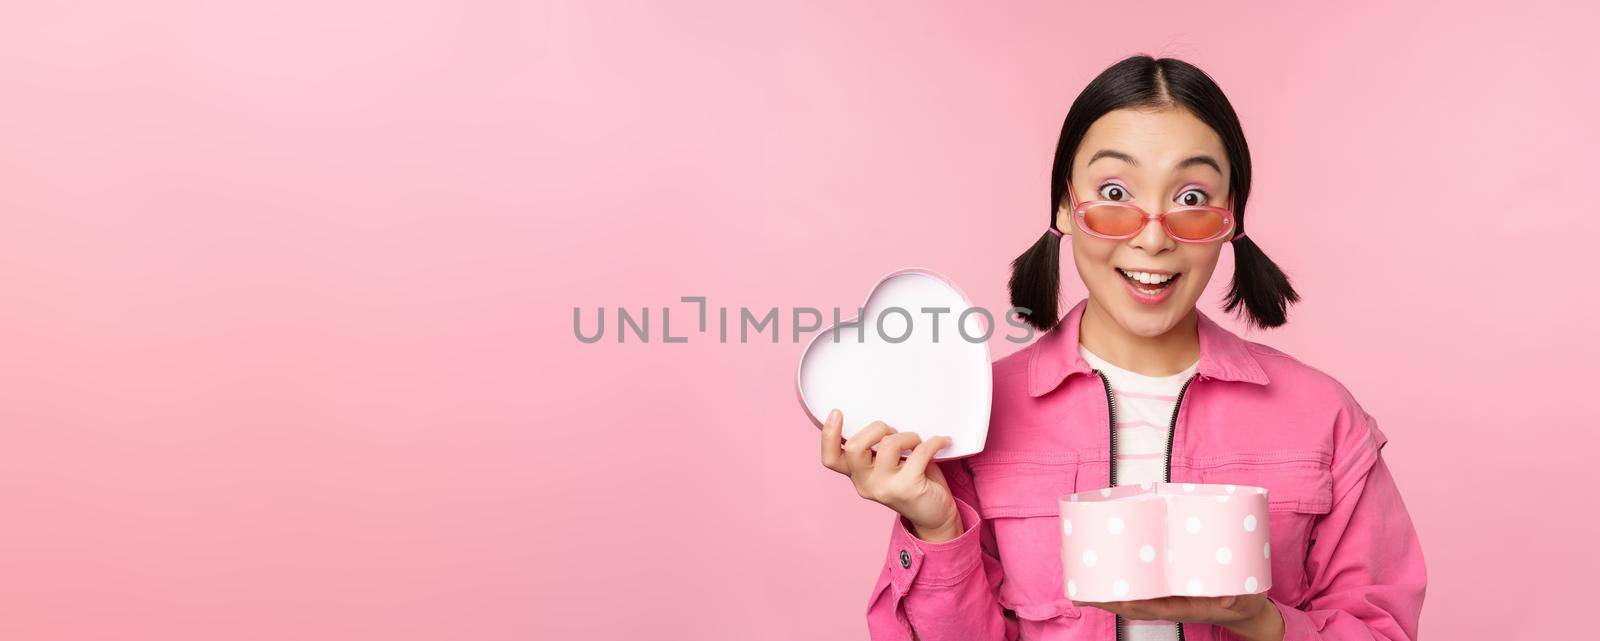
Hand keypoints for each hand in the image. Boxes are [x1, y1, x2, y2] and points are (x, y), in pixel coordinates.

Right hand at [818, 409, 960, 540]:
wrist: (936, 516)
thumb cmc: (912, 483)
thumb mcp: (888, 468)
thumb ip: (878, 451)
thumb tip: (886, 422)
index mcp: (858, 476)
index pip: (831, 459)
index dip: (828, 435)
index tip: (837, 413)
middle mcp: (866, 484)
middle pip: (855, 447)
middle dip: (877, 428)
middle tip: (895, 432)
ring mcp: (885, 488)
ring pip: (889, 444)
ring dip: (908, 436)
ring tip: (918, 442)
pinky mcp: (908, 488)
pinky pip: (920, 452)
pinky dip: (934, 442)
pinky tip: (943, 442)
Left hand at [1071, 593, 1283, 640]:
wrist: (1248, 610)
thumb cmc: (1244, 605)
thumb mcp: (1246, 601)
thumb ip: (1238, 600)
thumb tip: (1229, 598)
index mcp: (1181, 607)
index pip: (1145, 607)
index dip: (1124, 601)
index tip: (1104, 595)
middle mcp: (1168, 602)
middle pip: (1130, 601)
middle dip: (1104, 595)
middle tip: (1078, 581)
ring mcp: (1168, 595)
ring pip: (1132, 593)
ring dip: (1108, 585)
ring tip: (1082, 574)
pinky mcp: (1170, 586)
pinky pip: (1141, 585)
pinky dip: (1123, 577)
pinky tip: (1108, 568)